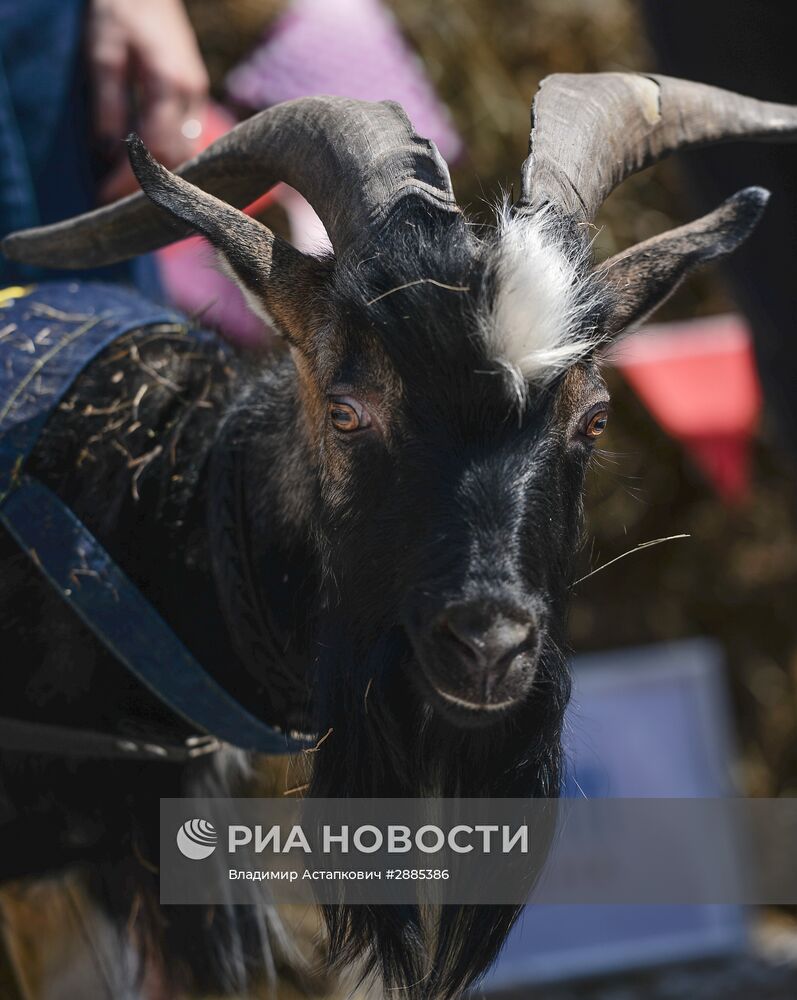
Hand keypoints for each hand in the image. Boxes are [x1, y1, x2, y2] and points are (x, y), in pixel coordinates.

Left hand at [87, 0, 209, 201]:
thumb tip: (107, 151)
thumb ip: (108, 101)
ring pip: (188, 156)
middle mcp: (191, 95)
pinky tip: (152, 173)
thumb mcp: (104, 51)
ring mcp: (197, 97)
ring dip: (163, 179)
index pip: (158, 149)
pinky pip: (189, 143)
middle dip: (149, 188)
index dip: (133, 179)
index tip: (105, 196)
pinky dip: (171, 163)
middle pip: (178, 160)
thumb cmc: (120, 11)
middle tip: (117, 206)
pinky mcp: (195, 98)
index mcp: (169, 83)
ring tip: (131, 195)